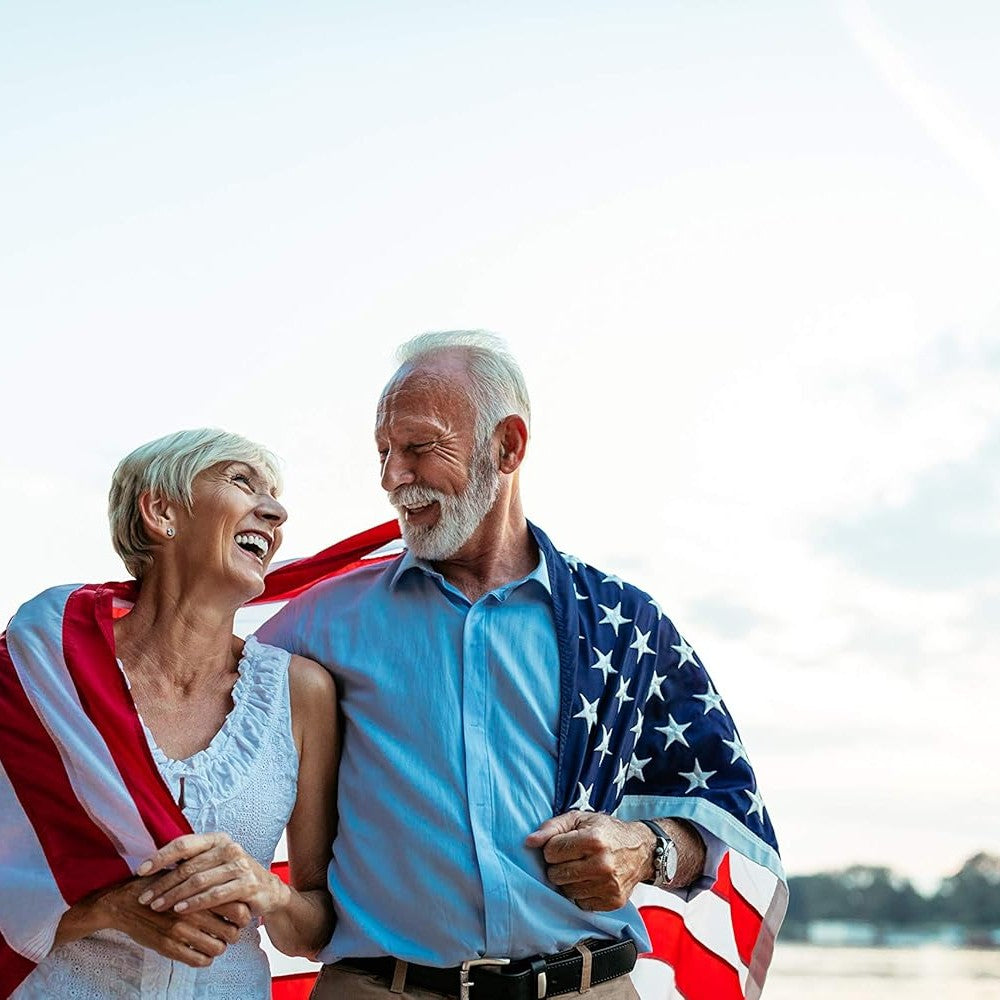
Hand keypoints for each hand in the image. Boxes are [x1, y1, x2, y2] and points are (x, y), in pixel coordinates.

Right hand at [91, 877, 250, 966]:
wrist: (124, 903)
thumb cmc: (158, 886)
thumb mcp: (184, 875)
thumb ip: (207, 882)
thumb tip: (232, 888)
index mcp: (201, 893)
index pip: (238, 909)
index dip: (244, 915)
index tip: (240, 916)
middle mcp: (194, 913)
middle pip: (231, 931)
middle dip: (234, 933)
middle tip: (230, 931)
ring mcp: (181, 932)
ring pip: (217, 948)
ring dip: (220, 947)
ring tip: (216, 942)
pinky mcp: (168, 947)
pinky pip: (197, 960)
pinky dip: (205, 959)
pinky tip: (202, 952)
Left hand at [136, 832, 290, 917]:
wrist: (267, 891)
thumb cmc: (232, 877)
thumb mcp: (214, 863)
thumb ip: (191, 862)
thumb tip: (152, 866)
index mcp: (217, 839)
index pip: (184, 844)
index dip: (161, 856)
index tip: (141, 871)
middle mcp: (230, 848)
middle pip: (188, 866)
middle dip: (162, 883)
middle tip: (144, 898)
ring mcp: (240, 866)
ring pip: (199, 881)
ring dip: (174, 895)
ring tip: (156, 906)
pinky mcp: (247, 884)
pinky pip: (215, 894)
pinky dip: (195, 903)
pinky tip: (180, 910)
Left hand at [525, 812, 653, 910]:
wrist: (642, 850)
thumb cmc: (606, 831)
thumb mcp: (580, 819)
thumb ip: (552, 827)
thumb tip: (529, 842)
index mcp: (593, 840)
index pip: (551, 851)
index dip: (552, 847)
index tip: (562, 844)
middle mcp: (602, 864)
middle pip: (556, 874)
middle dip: (557, 865)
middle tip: (571, 857)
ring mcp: (608, 886)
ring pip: (566, 891)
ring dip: (568, 880)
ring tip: (581, 868)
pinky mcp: (612, 902)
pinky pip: (580, 903)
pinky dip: (581, 892)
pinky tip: (590, 880)